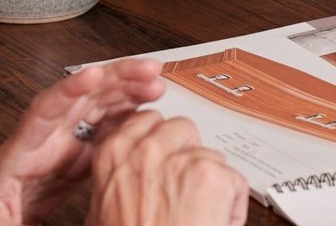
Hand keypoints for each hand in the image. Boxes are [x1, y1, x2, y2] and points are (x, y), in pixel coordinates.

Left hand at [0, 58, 166, 225]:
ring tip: (157, 82)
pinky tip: (147, 110)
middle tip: (149, 70)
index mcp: (19, 151)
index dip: (68, 90)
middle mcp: (44, 138)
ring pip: (97, 106)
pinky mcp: (74, 156)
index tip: (93, 73)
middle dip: (115, 79)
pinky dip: (126, 115)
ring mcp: (60, 143)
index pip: (44, 112)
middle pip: (81, 97)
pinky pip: (104, 129)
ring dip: (126, 90)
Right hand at [85, 110, 248, 225]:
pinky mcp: (212, 176)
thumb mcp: (102, 213)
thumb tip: (129, 172)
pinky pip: (234, 181)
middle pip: (184, 129)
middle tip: (183, 192)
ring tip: (195, 216)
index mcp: (114, 155)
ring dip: (211, 183)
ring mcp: (182, 161)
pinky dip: (230, 206)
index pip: (147, 119)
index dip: (161, 140)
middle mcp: (148, 150)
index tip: (165, 156)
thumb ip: (117, 180)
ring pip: (212, 156)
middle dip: (188, 156)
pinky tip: (211, 223)